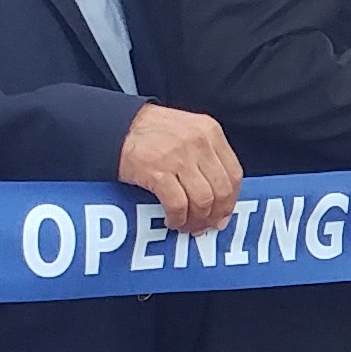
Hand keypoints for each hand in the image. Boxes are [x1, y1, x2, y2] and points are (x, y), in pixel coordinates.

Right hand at [118, 106, 241, 234]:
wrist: (116, 125)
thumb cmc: (152, 131)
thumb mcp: (188, 131)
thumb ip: (207, 156)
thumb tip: (220, 199)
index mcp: (210, 131)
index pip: (234, 174)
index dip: (231, 200)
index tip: (223, 214)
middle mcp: (198, 143)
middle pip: (221, 190)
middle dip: (215, 215)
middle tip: (205, 226)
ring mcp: (179, 157)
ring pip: (203, 200)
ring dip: (196, 220)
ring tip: (187, 225)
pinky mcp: (158, 171)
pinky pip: (178, 205)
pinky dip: (178, 218)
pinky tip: (172, 220)